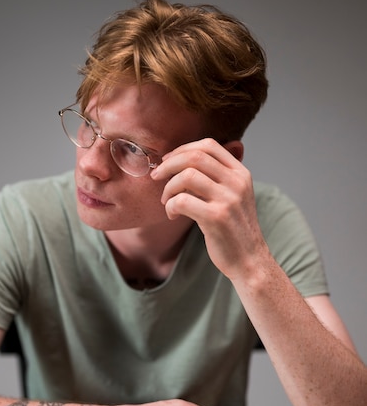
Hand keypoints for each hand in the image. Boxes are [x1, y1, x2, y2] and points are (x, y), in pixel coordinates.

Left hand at [151, 138, 268, 279]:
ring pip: (186, 176)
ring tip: (166, 202)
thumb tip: (180, 162)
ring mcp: (228, 199)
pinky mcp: (216, 218)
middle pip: (194, 157)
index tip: (167, 161)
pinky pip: (182, 201)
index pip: (209, 146)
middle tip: (156, 177)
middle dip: (168, 165)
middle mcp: (237, 182)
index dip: (182, 149)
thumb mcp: (233, 197)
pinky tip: (172, 215)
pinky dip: (170, 206)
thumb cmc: (233, 229)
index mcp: (241, 173)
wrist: (249, 260)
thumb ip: (215, 178)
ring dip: (168, 188)